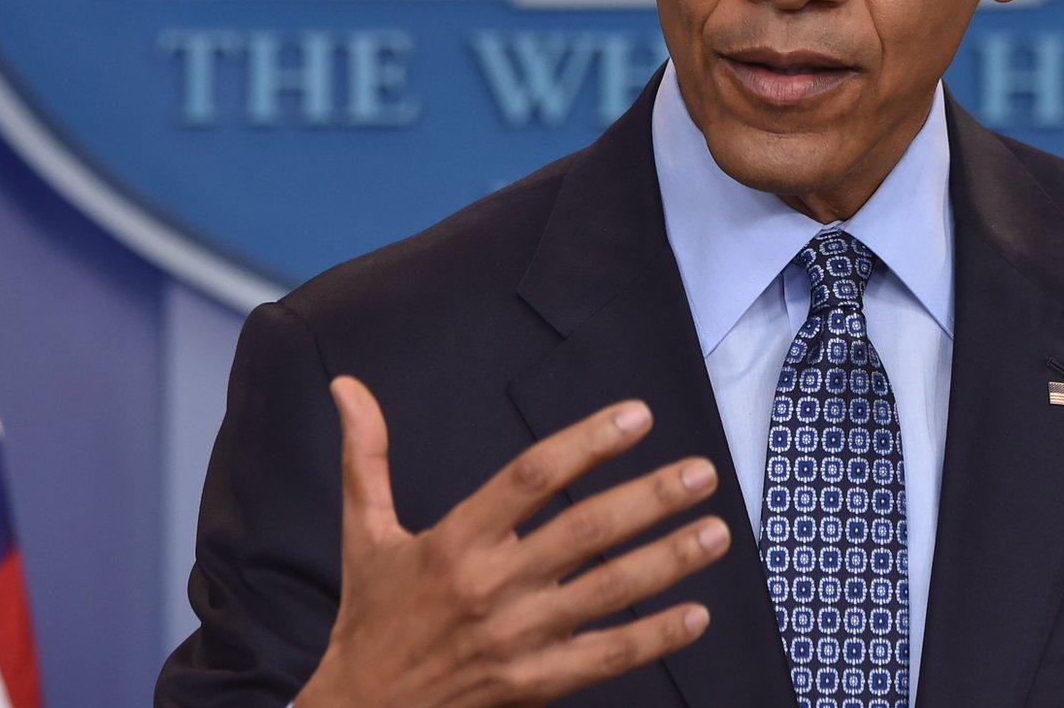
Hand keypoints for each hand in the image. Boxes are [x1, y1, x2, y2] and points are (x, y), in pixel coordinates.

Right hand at [294, 376, 728, 707]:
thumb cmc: (370, 616)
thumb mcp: (363, 533)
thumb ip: (366, 456)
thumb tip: (346, 386)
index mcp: (453, 541)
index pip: (532, 477)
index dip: (588, 443)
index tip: (638, 417)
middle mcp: (490, 586)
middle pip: (584, 531)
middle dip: (649, 499)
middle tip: (701, 472)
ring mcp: (517, 639)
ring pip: (607, 592)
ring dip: (668, 561)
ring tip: (717, 531)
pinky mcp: (534, 684)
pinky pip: (605, 658)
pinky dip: (653, 638)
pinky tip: (697, 616)